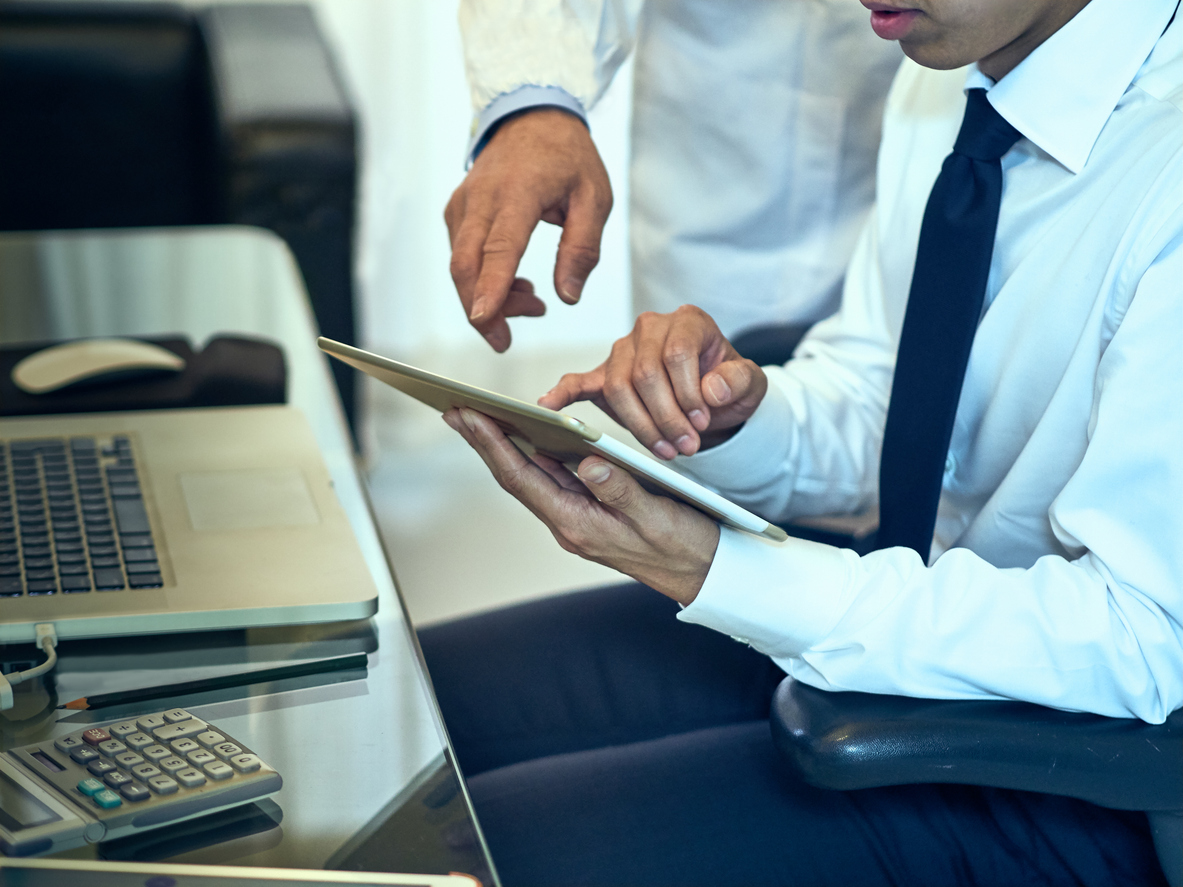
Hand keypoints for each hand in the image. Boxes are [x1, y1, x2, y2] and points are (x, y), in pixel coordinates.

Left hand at [443, 407, 718, 604]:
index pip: (523, 478)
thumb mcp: (656, 517)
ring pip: (532, 477)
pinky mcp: (591, 512)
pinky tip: (528, 436)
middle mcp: (570, 523)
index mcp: (578, 525)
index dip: (492, 445)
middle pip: (517, 476)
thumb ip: (620, 490)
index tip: (468, 417)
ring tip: (481, 416)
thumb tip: (587, 463)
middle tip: (456, 409)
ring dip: (506, 447)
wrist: (703, 574)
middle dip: (486, 442)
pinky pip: (554, 480)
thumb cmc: (682, 548)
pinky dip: (536, 455)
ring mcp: (578, 518)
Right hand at [445, 109, 612, 351]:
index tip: (485, 319)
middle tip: (506, 340)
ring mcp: (464, 205)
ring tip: (532, 300)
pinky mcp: (457, 213)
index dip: (491, 286)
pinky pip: (461, 256)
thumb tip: (568, 296)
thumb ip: (582, 248)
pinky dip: (483, 280)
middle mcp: (483, 198)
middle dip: (482, 311)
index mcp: (520, 192)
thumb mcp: (594, 198)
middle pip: (466, 265)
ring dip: (488, 297)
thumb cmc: (567, 157)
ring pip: (461, 266)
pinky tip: (514, 282)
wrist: (532, 116)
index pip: (500, 246)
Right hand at [539, 305, 768, 460]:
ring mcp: (622, 351)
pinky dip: (562, 393)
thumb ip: (740, 381)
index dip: (687, 393)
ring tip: (665, 450)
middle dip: (666, 417)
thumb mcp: (750, 385)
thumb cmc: (727, 388)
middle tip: (686, 446)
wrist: (713, 401)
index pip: (676, 354)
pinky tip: (547, 406)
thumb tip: (713, 388)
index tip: (701, 423)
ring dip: (641, 425)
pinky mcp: (603, 375)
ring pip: (620, 387)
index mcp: (687, 322)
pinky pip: (577, 381)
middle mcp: (650, 329)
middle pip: (645, 374)